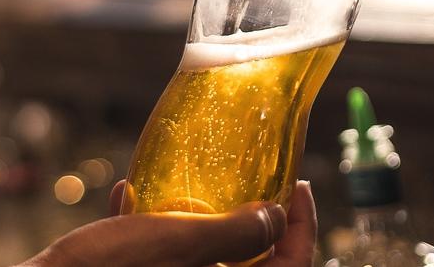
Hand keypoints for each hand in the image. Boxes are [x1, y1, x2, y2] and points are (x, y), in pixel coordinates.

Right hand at [18, 180, 316, 266]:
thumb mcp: (183, 244)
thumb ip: (237, 234)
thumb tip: (277, 215)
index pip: (291, 265)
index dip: (303, 226)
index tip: (298, 185)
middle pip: (253, 258)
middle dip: (255, 215)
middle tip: (254, 176)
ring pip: (206, 253)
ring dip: (201, 216)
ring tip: (193, 180)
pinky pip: (160, 252)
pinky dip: (152, 224)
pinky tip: (129, 196)